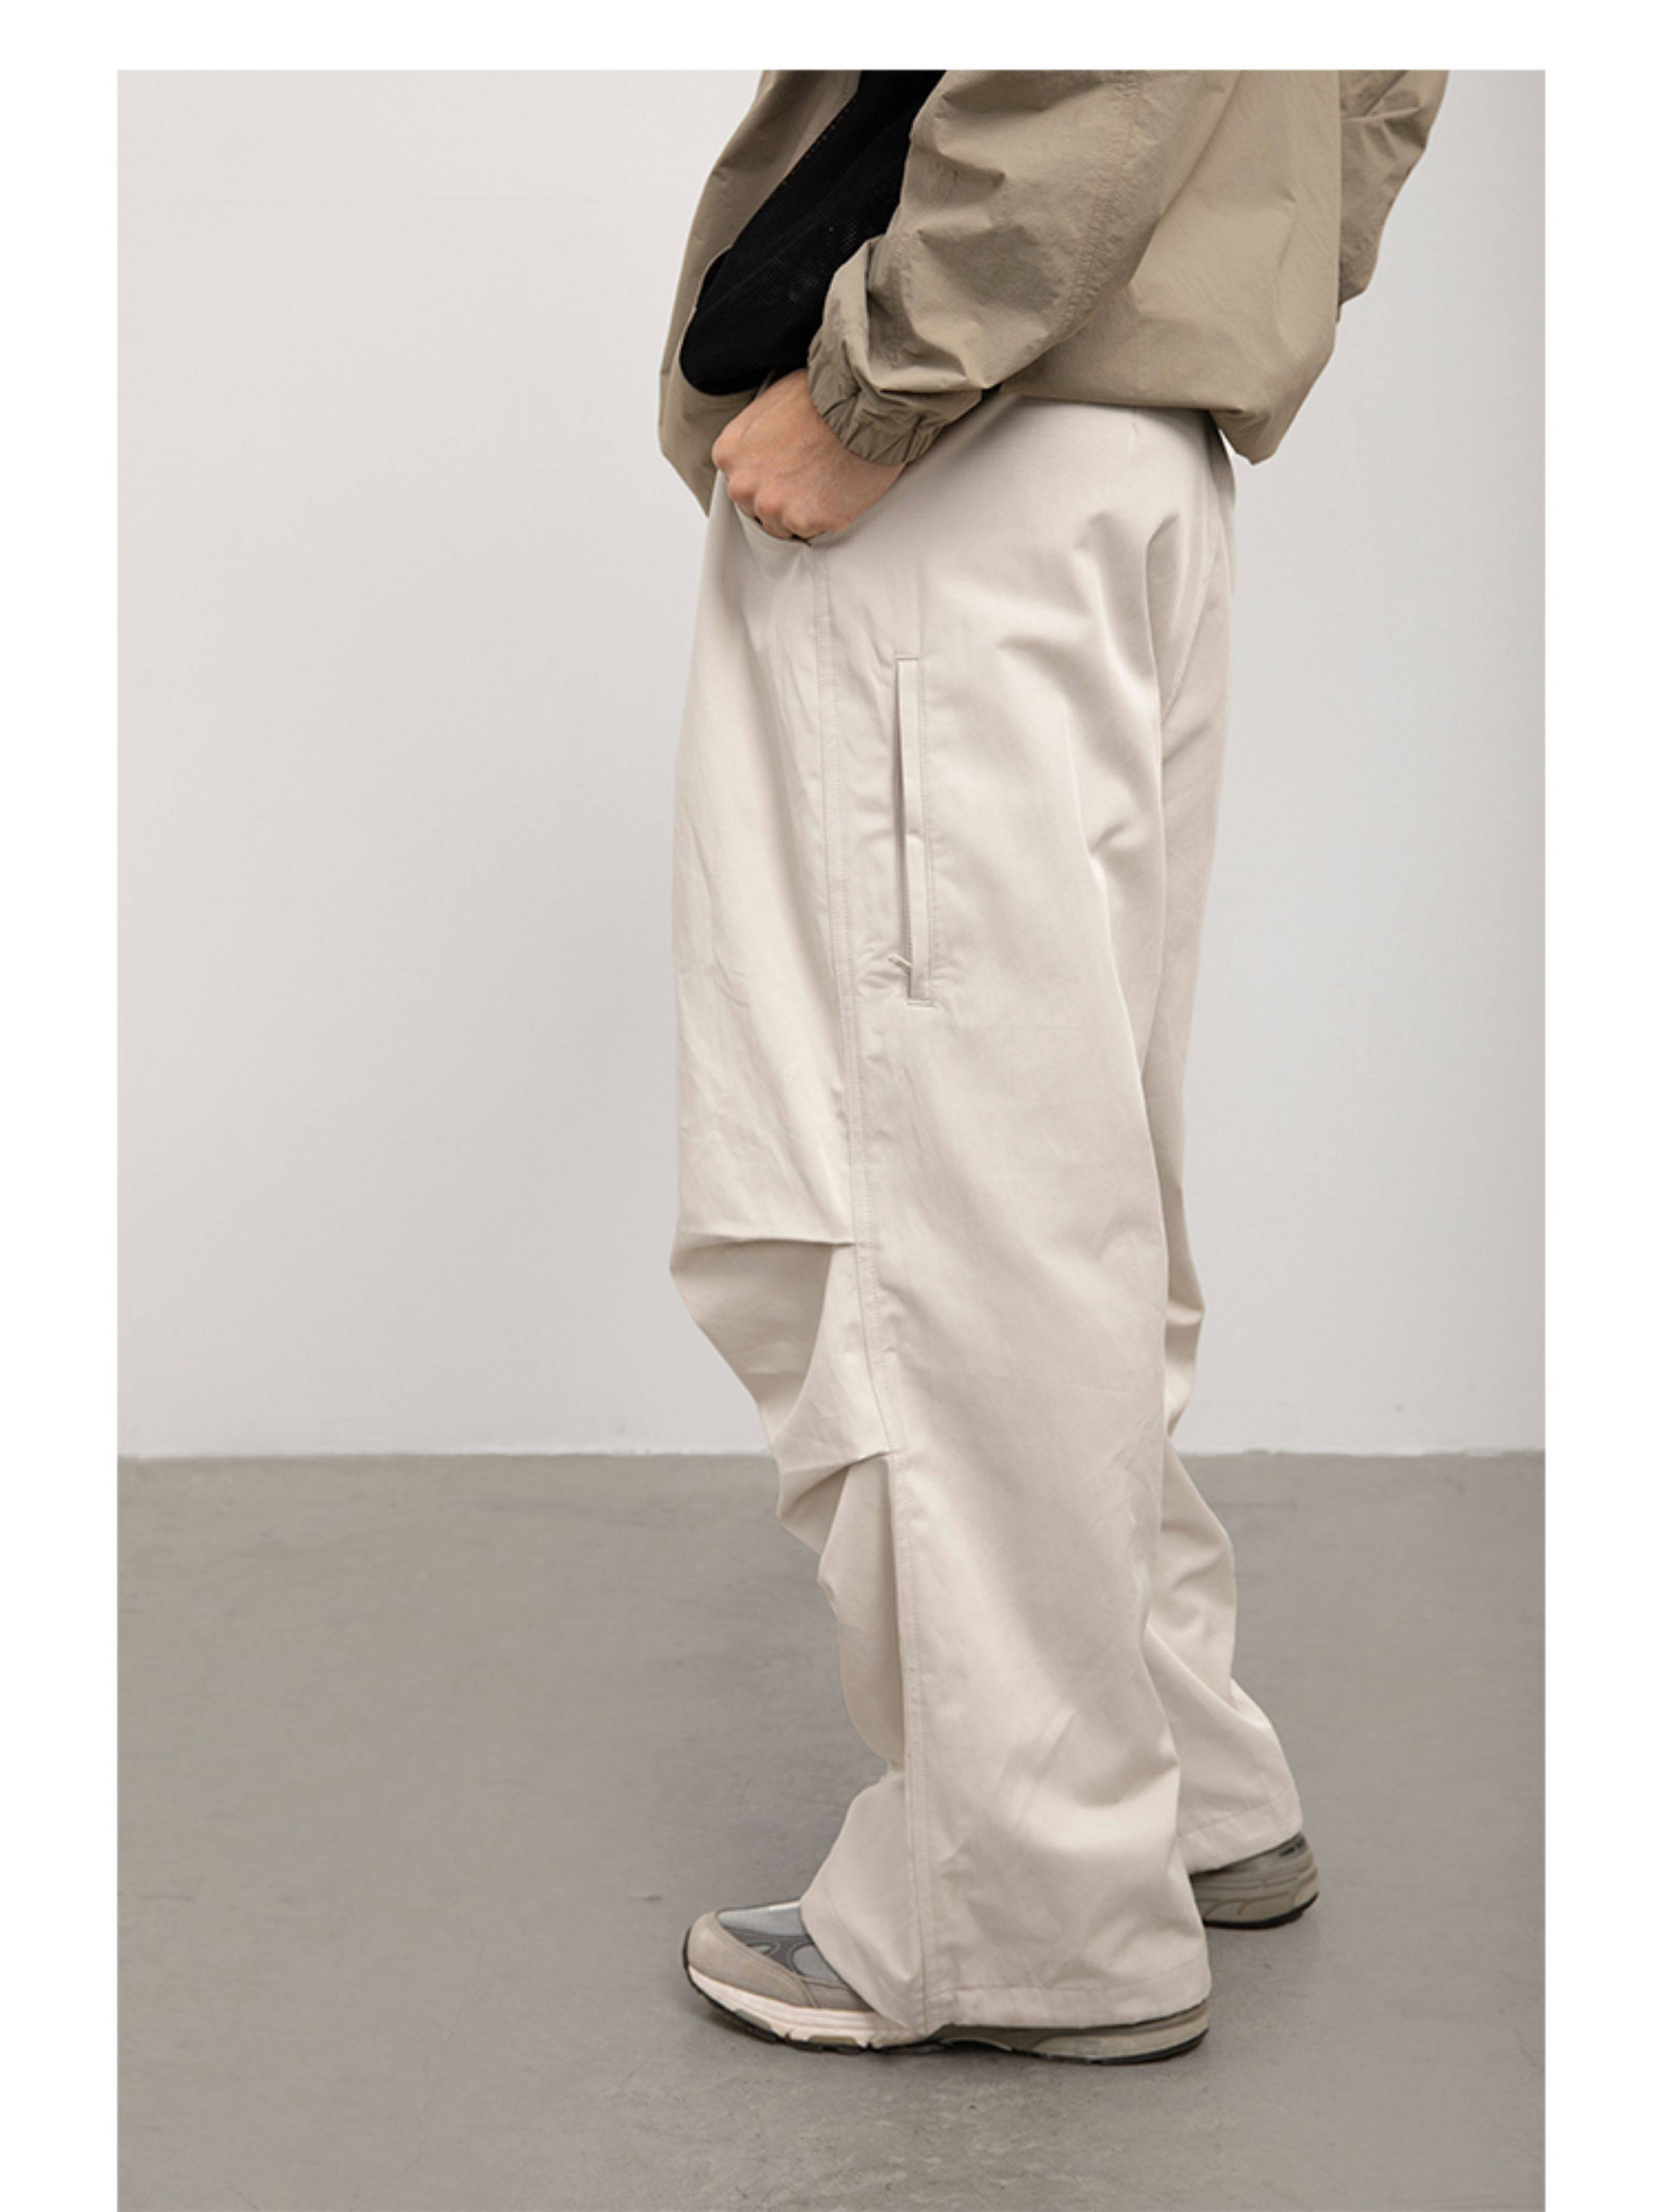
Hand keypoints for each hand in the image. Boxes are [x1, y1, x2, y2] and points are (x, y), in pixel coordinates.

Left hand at [713, 369, 903, 539]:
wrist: (861, 405)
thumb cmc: (822, 397)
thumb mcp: (769, 401)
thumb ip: (754, 434)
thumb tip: (760, 449)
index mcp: (729, 454)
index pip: (740, 482)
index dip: (767, 476)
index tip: (786, 467)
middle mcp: (743, 484)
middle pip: (757, 508)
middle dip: (780, 497)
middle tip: (808, 474)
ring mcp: (773, 506)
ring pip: (782, 526)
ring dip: (801, 511)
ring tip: (825, 479)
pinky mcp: (803, 521)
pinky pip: (812, 531)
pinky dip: (826, 516)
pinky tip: (837, 488)